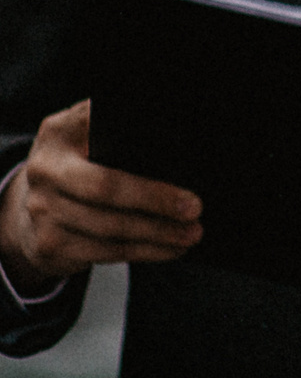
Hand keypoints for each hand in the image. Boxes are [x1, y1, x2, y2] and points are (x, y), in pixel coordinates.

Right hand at [0, 100, 201, 287]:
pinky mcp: (49, 244)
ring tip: (192, 233)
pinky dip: (145, 252)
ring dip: (158, 233)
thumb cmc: (79, 165)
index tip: (174, 141)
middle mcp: (45, 169)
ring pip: (110, 226)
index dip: (132, 132)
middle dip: (155, 199)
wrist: (29, 208)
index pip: (96, 124)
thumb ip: (120, 127)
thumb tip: (176, 131)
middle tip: (194, 208)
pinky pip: (105, 252)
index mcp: (59, 132)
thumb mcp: (87, 135)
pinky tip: (171, 249)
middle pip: (105, 187)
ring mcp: (42, 209)